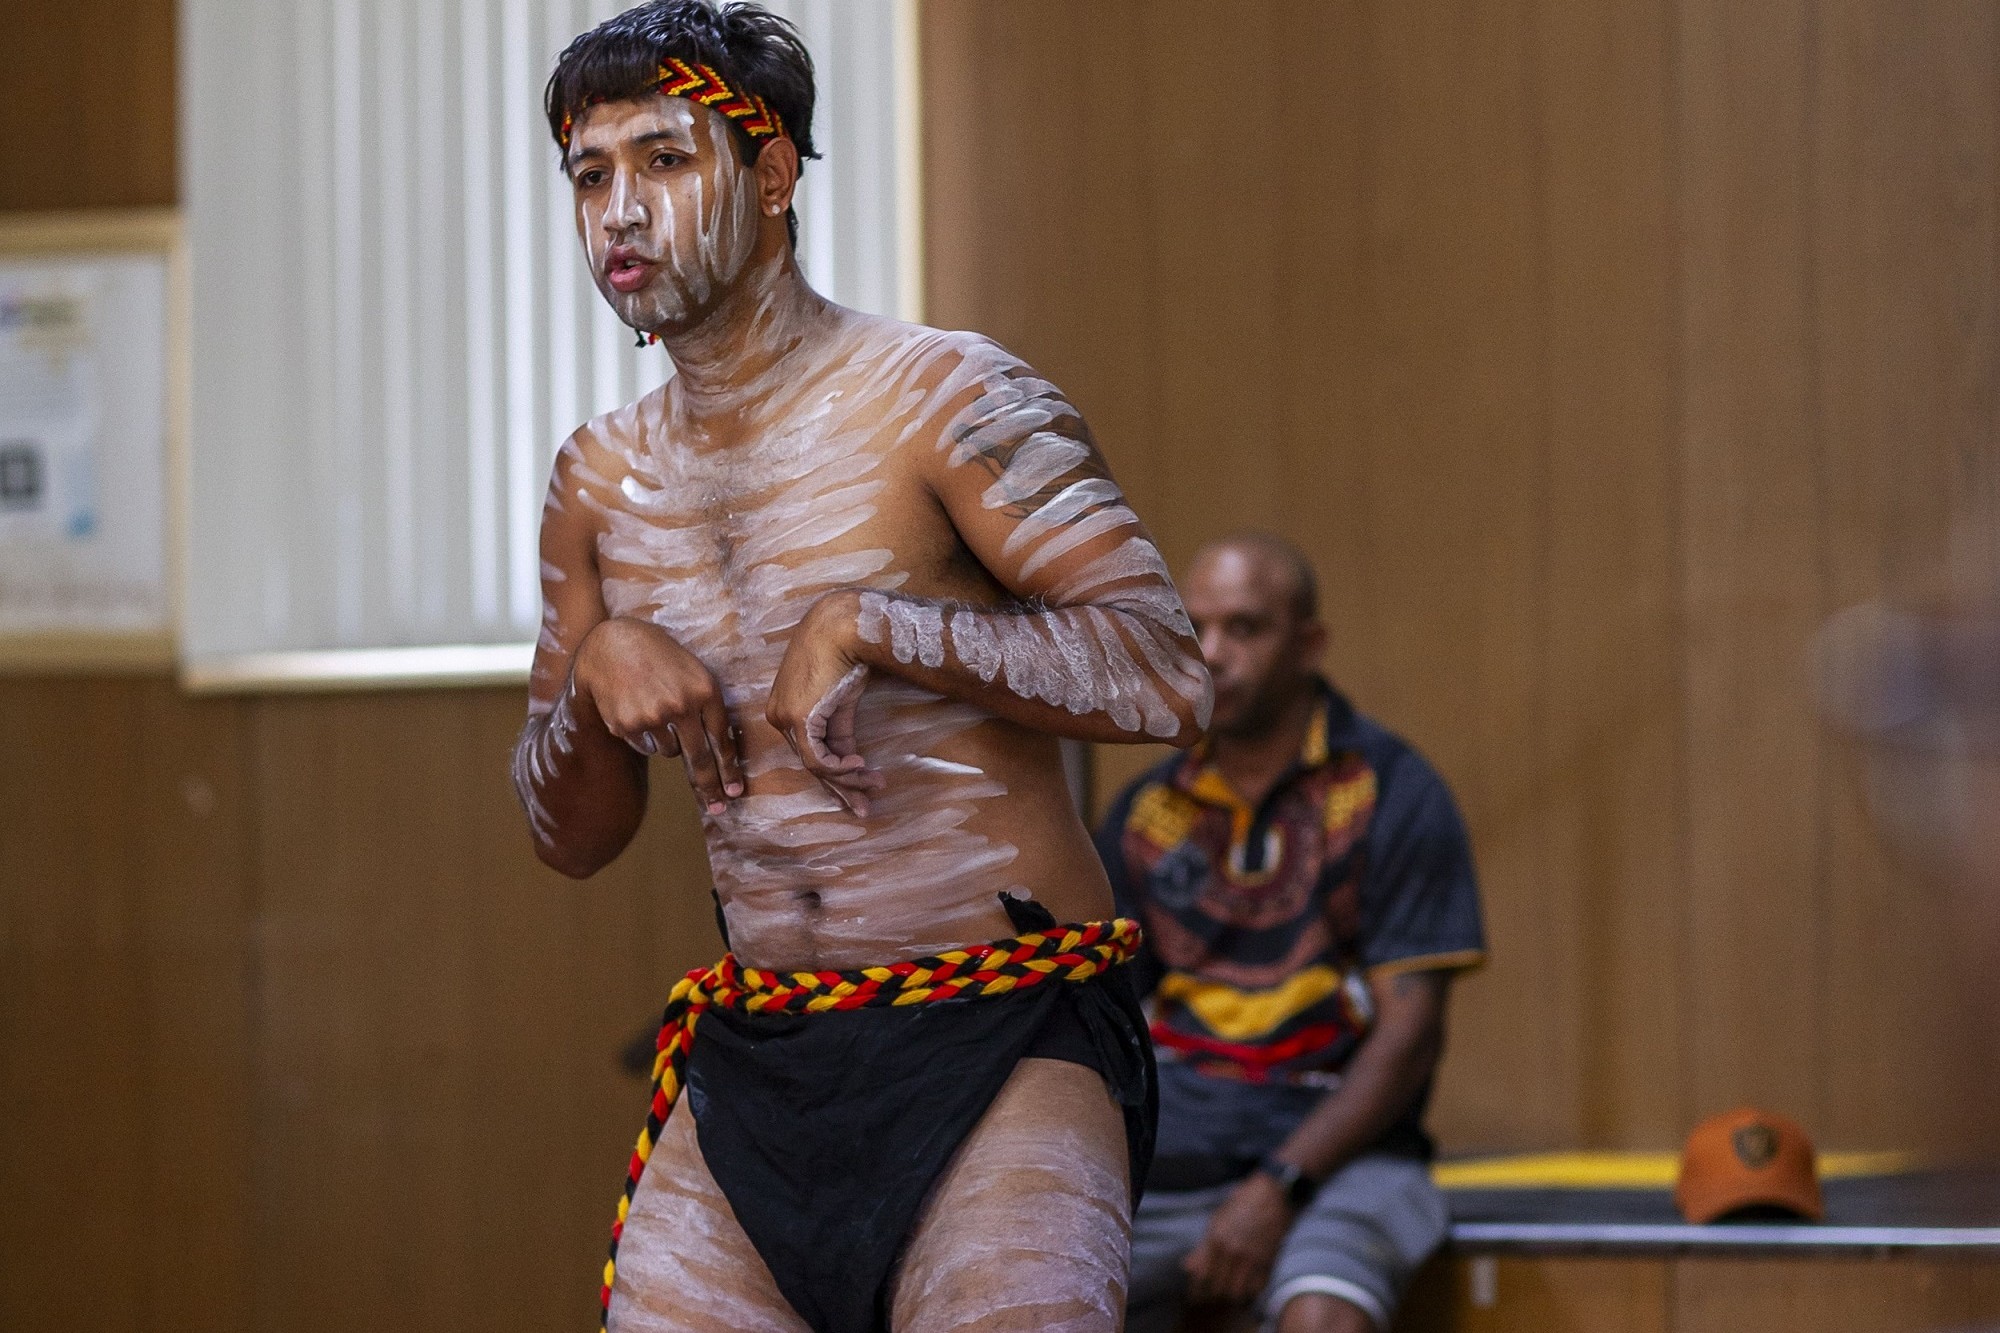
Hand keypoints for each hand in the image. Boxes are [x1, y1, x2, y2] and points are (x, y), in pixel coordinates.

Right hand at [572, 617, 744, 814]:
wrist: (613, 645)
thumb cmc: (661, 659)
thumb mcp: (694, 672)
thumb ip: (709, 706)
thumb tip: (722, 751)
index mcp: (704, 690)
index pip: (722, 739)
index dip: (729, 769)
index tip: (735, 792)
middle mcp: (681, 705)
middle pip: (700, 758)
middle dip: (709, 787)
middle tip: (718, 807)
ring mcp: (653, 717)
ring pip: (671, 752)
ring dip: (670, 742)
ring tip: (659, 711)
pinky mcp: (628, 725)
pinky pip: (647, 748)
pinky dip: (647, 738)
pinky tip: (640, 712)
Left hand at [768, 590, 885, 815]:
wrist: (842, 629)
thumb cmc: (843, 654)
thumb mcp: (842, 700)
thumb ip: (841, 732)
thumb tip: (853, 762)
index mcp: (786, 709)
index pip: (809, 750)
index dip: (836, 772)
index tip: (861, 781)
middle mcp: (779, 717)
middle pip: (811, 763)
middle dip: (841, 787)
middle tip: (864, 807)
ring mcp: (785, 719)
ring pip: (816, 765)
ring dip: (848, 780)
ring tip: (874, 786)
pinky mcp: (798, 719)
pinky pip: (818, 758)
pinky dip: (841, 769)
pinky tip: (860, 767)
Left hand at [1182, 1172, 1293, 1305]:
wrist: (1274, 1196)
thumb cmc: (1242, 1205)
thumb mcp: (1217, 1220)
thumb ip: (1202, 1247)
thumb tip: (1187, 1267)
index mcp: (1217, 1239)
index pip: (1202, 1275)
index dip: (1196, 1290)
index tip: (1195, 1297)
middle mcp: (1233, 1251)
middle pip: (1218, 1288)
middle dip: (1212, 1297)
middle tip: (1210, 1299)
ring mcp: (1252, 1257)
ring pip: (1237, 1293)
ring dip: (1230, 1297)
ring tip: (1226, 1296)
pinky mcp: (1268, 1261)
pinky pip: (1256, 1288)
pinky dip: (1249, 1294)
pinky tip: (1244, 1291)